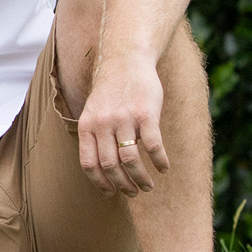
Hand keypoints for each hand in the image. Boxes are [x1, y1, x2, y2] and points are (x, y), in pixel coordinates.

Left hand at [76, 56, 170, 197]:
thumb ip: (94, 135)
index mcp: (87, 125)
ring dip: (141, 179)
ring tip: (148, 186)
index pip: (89, 164)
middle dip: (123, 185)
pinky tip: (164, 168)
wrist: (126, 59)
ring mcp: (124, 119)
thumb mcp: (93, 111)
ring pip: (131, 160)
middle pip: (111, 166)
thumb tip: (103, 169)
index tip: (111, 193)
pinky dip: (160, 161)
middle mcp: (103, 124)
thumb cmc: (110, 90)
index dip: (100, 183)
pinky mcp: (146, 114)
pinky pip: (153, 145)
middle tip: (133, 192)